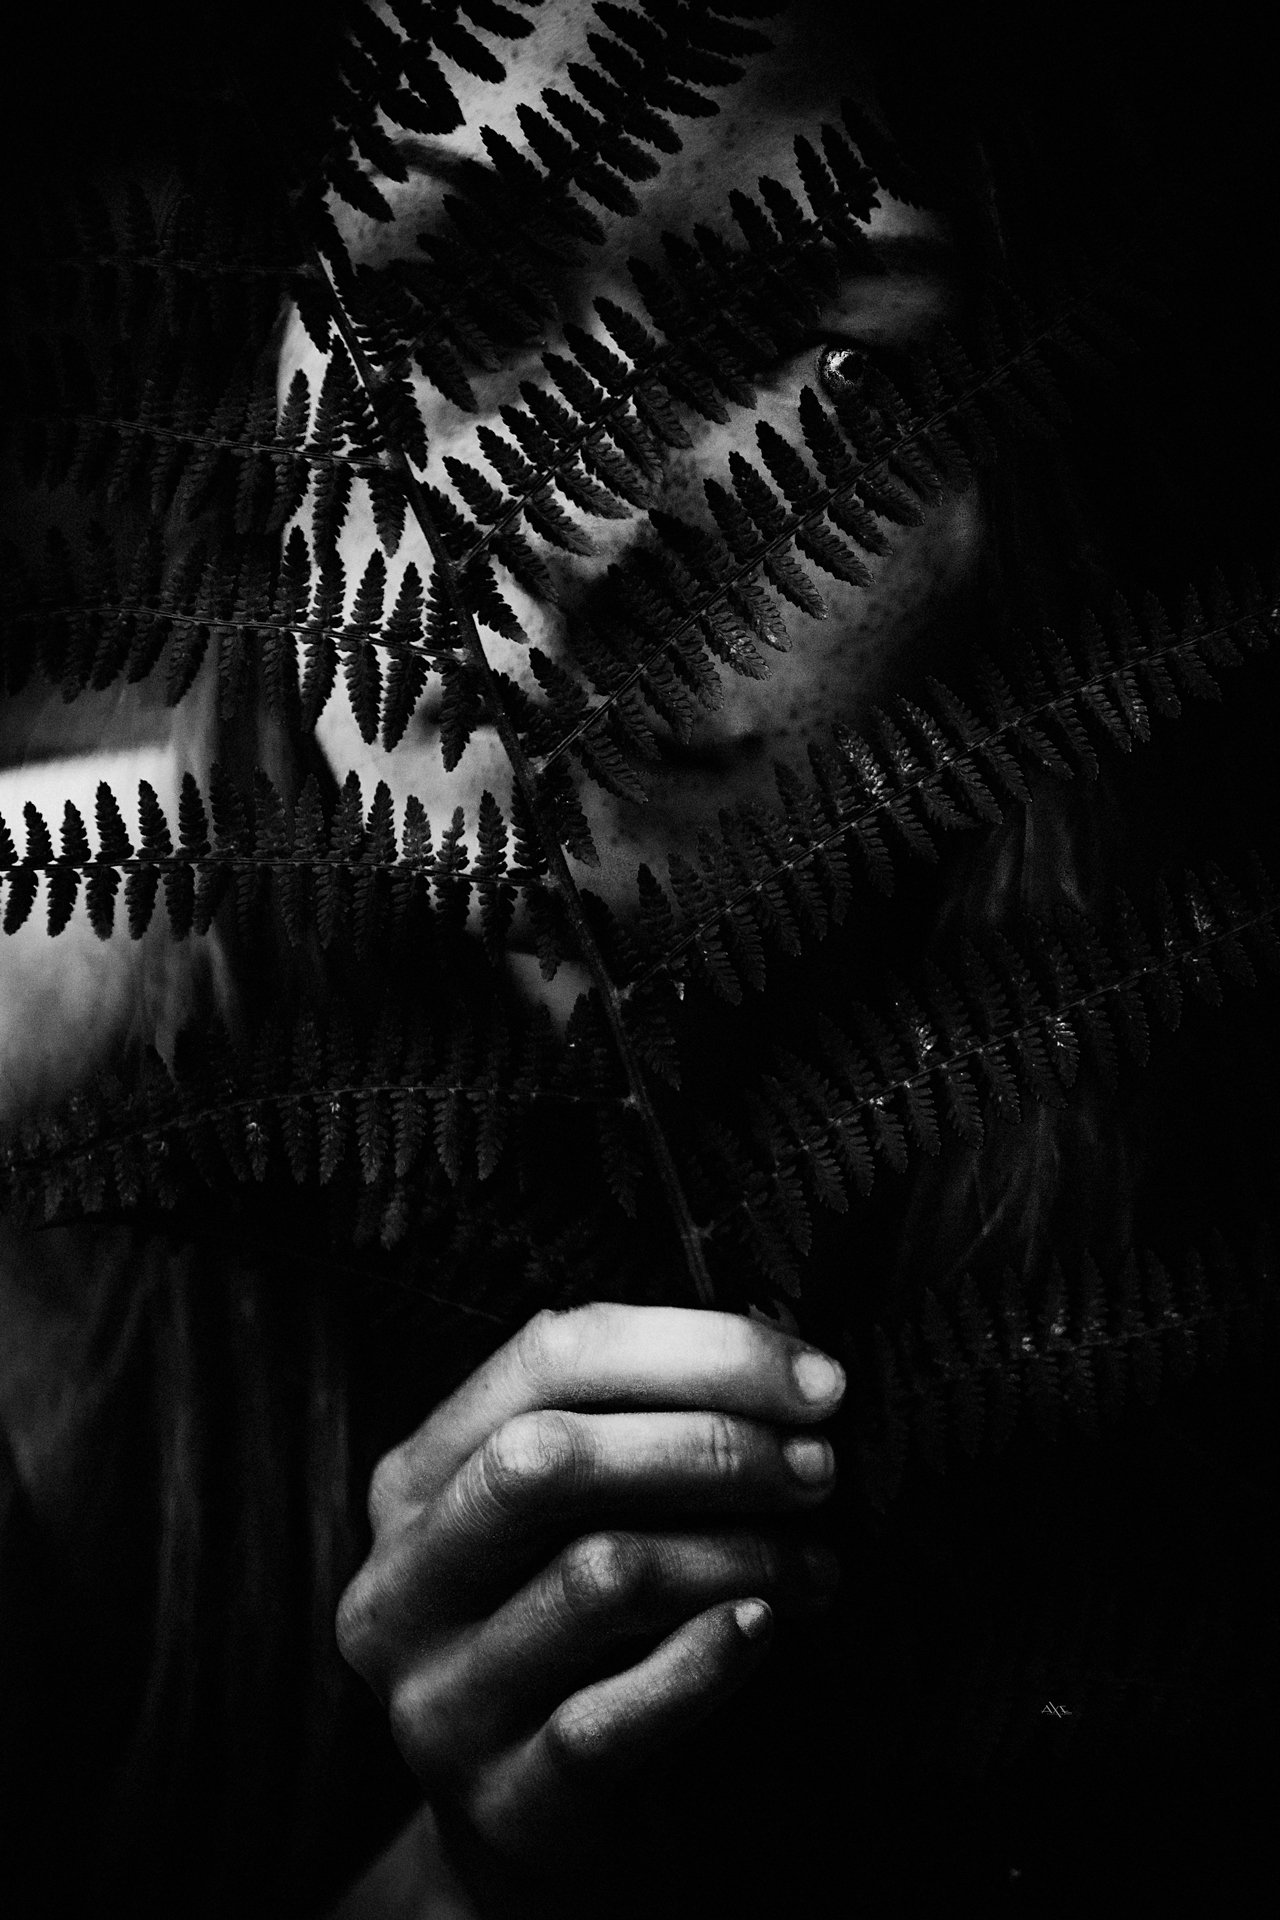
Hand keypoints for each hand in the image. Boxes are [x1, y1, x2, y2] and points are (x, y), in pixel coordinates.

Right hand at [336, 1303, 844, 1907]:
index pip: (547, 1357)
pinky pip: (613, 1715)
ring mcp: (441, 1693)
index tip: (812, 1379)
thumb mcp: (566, 1523)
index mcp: (418, 1479)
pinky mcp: (500, 1798)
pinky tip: (768, 1623)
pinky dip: (708, 1658)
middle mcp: (405, 1578)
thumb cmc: (573, 1635)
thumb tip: (780, 1366)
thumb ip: (624, 1431)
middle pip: (546, 1457)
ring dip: (737, 1551)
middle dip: (708, 1443)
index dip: (695, 1349)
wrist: (529, 1827)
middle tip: (816, 1467)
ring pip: (598, 1576)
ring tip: (814, 1558)